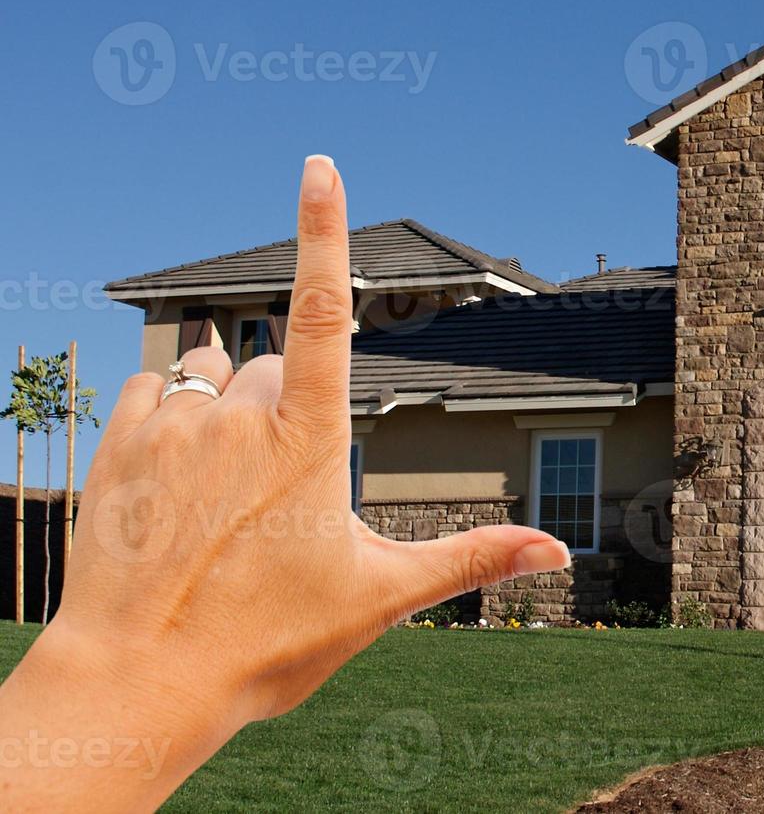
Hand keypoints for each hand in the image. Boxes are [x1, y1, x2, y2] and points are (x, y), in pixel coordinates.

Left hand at [0, 157, 568, 811]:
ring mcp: (170, 426)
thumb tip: (560, 554)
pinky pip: (150, 390)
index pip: (325, 311)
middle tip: (275, 504)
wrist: (139, 684)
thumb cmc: (265, 643)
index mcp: (308, 438)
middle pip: (273, 373)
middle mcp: (237, 415)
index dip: (325, 230)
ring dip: (223, 408)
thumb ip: (473, 558)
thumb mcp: (381, 600)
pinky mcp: (116, 445)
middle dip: (281, 415)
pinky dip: (169, 417)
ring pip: (210, 376)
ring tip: (221, 491)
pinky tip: (176, 480)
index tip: (320, 165)